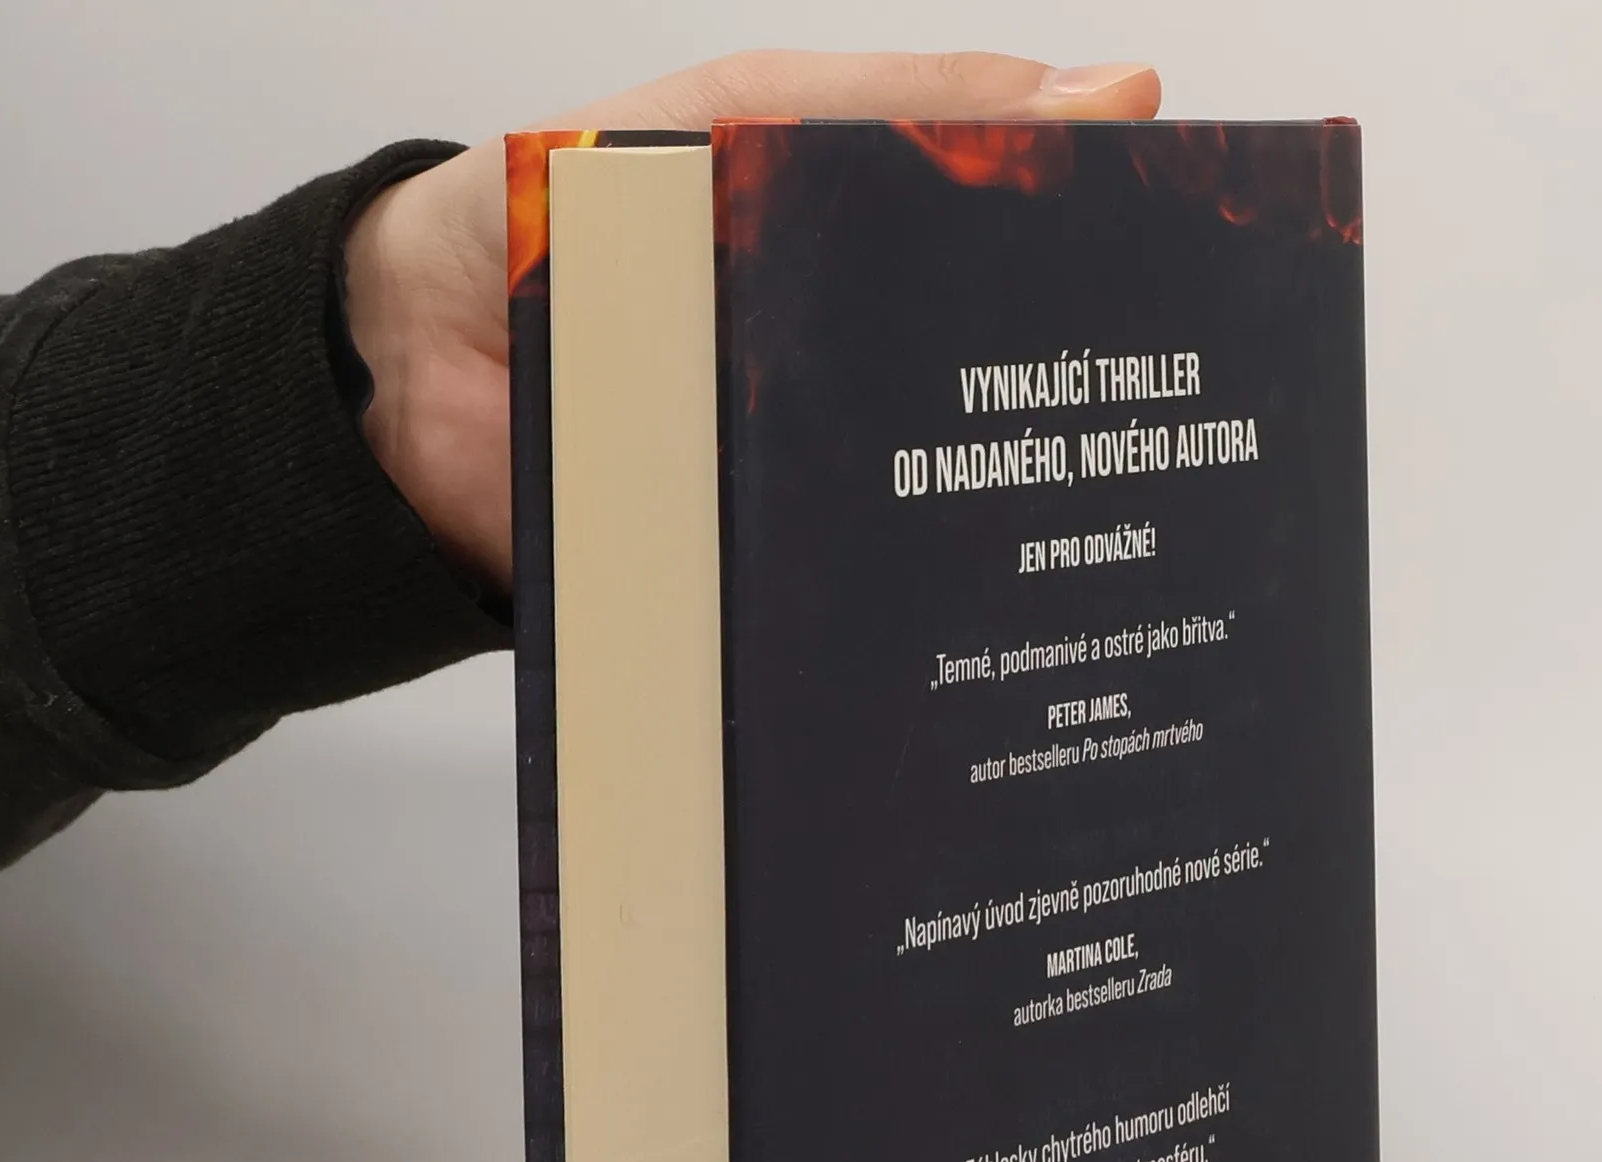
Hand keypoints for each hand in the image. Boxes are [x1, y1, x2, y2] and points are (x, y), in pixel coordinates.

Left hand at [342, 51, 1161, 589]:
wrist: (389, 375)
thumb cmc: (544, 221)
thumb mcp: (727, 118)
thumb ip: (886, 105)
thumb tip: (1108, 89)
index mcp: (863, 271)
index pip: (1020, 277)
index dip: (1116, 286)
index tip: (1212, 302)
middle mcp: (852, 391)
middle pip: (995, 414)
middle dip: (1084, 433)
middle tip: (1190, 453)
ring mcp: (808, 497)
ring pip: (935, 521)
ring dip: (1006, 539)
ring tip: (1115, 558)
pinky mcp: (760, 588)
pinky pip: (843, 606)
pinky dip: (899, 620)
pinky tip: (970, 632)